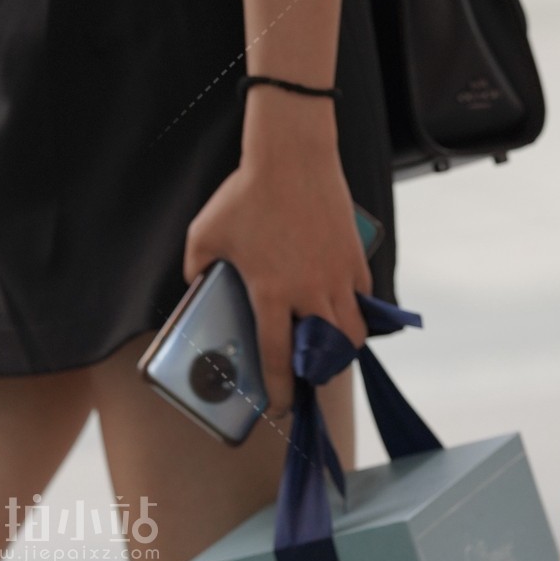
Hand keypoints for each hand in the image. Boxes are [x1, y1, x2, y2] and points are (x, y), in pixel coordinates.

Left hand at [183, 106, 369, 413]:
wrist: (292, 155)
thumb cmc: (244, 193)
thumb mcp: (204, 234)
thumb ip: (197, 270)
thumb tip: (197, 289)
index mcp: (270, 292)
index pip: (277, 356)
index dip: (281, 389)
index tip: (281, 405)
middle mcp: (309, 291)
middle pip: (328, 353)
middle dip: (319, 376)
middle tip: (308, 378)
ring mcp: (337, 274)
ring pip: (353, 331)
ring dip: (342, 348)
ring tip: (329, 349)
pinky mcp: (354, 256)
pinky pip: (362, 297)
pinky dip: (355, 310)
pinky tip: (342, 308)